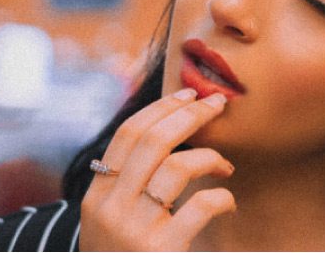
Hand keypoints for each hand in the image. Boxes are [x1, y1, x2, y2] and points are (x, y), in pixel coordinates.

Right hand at [79, 89, 235, 250]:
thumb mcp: (110, 222)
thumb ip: (127, 184)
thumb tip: (164, 135)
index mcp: (97, 196)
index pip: (128, 134)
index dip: (161, 108)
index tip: (188, 93)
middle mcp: (110, 209)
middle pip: (153, 140)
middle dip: (190, 115)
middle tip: (217, 104)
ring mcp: (134, 232)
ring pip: (177, 167)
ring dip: (210, 157)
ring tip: (225, 167)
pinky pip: (200, 207)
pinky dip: (222, 197)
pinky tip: (227, 202)